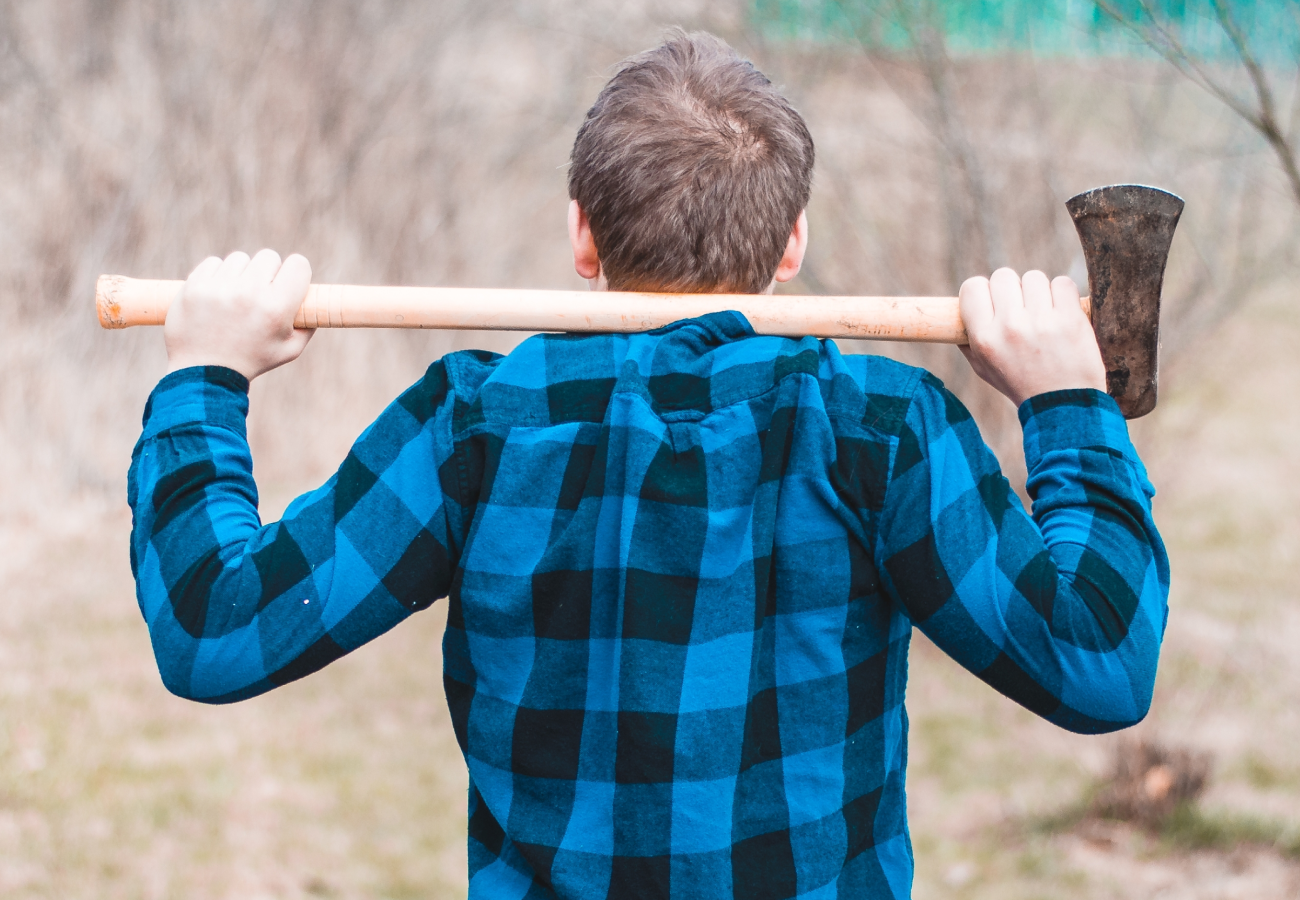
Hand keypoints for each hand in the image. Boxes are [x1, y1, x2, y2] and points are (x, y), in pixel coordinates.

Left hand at [164, 250, 313, 380]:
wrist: (204, 374)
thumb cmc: (252, 361)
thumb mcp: (290, 349)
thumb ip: (307, 323)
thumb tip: (314, 300)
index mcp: (277, 308)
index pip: (298, 264)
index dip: (296, 272)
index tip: (289, 281)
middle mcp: (249, 293)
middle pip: (269, 257)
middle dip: (268, 272)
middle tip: (260, 293)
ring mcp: (219, 288)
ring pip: (240, 259)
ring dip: (241, 274)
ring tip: (236, 299)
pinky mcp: (194, 286)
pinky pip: (214, 263)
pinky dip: (217, 276)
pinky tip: (217, 297)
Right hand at [959, 268, 1105, 407]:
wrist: (1063, 405)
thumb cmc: (1021, 385)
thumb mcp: (983, 369)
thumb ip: (970, 339)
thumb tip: (964, 311)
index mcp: (984, 339)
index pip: (972, 287)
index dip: (984, 290)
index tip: (994, 300)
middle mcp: (1009, 327)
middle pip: (1003, 276)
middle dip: (1013, 289)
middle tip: (1022, 308)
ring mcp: (1041, 321)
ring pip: (1034, 277)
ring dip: (1039, 292)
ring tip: (1044, 314)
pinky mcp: (1070, 318)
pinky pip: (1062, 283)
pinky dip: (1063, 294)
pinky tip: (1062, 313)